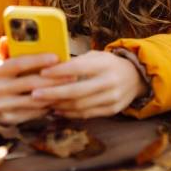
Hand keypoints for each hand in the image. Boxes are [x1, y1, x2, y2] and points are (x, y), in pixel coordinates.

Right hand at [0, 36, 73, 124]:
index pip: (18, 63)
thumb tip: (7, 38)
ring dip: (54, 94)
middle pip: (30, 83)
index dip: (38, 60)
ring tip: (70, 87)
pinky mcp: (9, 119)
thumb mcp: (0, 63)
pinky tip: (59, 99)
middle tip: (72, 75)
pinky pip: (34, 113)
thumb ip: (7, 51)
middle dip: (53, 79)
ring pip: (34, 100)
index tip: (57, 57)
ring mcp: (2, 106)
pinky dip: (48, 106)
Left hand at [32, 50, 146, 118]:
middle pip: (76, 91)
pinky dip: (70, 113)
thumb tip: (50, 66)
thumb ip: (77, 62)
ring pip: (80, 105)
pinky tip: (57, 110)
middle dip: (53, 93)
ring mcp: (112, 98)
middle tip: (34, 94)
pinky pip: (87, 114)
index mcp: (104, 64)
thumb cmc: (109, 64)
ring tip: (43, 103)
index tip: (41, 72)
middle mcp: (109, 81)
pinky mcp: (112, 110)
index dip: (58, 72)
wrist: (137, 77)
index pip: (78, 68)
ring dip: (59, 105)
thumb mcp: (96, 56)